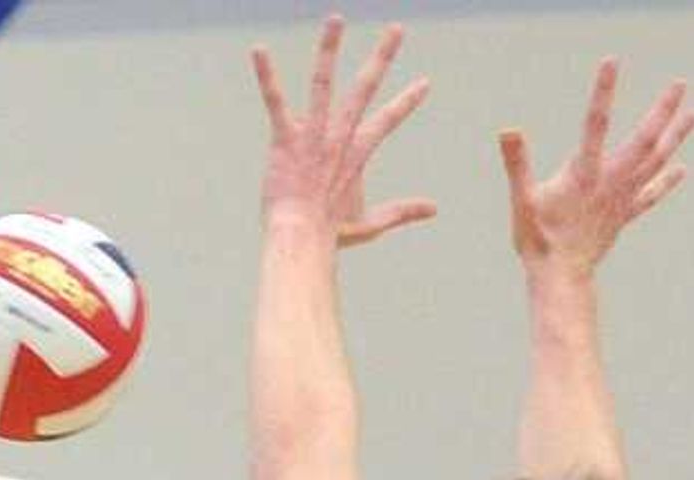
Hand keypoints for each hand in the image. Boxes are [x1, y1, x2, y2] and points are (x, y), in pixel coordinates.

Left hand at [252, 16, 435, 251]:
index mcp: (356, 153)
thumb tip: (435, 209)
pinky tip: (258, 51)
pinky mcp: (286, 140)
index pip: (387, 121)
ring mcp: (312, 136)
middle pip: (364, 90)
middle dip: (381, 58)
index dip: (406, 102)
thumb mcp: (369, 225)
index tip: (425, 82)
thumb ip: (401, 212)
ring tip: (335, 18)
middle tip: (397, 28)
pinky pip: (276, 103)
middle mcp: (338, 138)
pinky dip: (267, 77)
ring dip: (329, 50)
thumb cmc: (329, 236)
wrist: (301, 241)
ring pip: (323, 84)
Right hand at [501, 59, 693, 278]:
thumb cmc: (538, 242)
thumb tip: (508, 130)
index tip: (612, 61)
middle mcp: (610, 182)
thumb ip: (516, 164)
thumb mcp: (522, 201)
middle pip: (644, 140)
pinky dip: (665, 181)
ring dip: (675, 138)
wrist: (560, 280)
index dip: (603, 91)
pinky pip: (649, 196)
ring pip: (655, 163)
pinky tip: (682, 169)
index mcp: (584, 174)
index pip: (595, 124)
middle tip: (681, 85)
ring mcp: (621, 199)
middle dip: (663, 111)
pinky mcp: (622, 216)